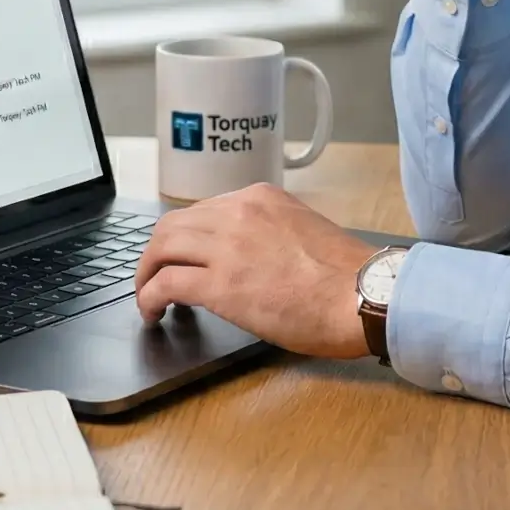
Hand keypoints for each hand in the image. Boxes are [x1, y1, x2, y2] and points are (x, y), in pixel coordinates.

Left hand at [133, 183, 376, 359]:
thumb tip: (249, 255)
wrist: (362, 296)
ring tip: (147, 296)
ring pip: (161, 248)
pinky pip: (165, 283)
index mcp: (260, 197)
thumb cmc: (345, 276)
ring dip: (146, 273)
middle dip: (156, 252)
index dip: (186, 237)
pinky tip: (153, 311)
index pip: (203, 210)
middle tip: (154, 275)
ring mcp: (227, 246)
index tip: (183, 256)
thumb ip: (269, 231)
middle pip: (172, 224)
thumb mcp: (302, 230)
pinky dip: (149, 297)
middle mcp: (238, 212)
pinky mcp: (220, 285)